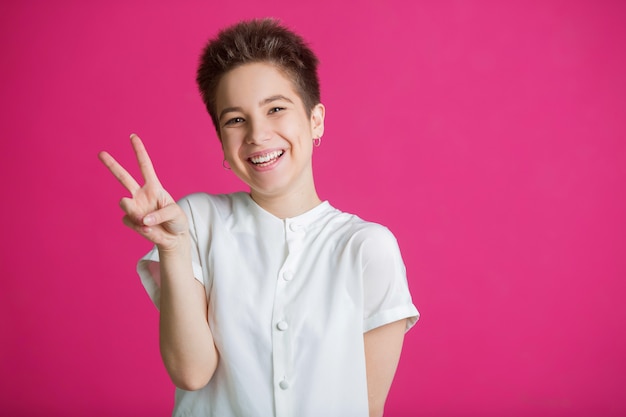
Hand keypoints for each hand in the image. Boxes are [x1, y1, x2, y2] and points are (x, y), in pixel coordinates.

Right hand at [98, 134, 188, 250]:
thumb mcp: (176, 213)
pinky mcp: (131, 221)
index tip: (133, 136)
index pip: (145, 166)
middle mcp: (141, 194)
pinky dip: (139, 227)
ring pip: (123, 202)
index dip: (139, 151)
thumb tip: (143, 219)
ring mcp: (134, 207)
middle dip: (112, 165)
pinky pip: (129, 221)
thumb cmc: (177, 221)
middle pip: (123, 177)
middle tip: (101, 153)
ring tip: (145, 220)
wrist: (173, 238)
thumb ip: (161, 214)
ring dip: (132, 209)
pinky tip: (147, 229)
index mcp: (154, 187)